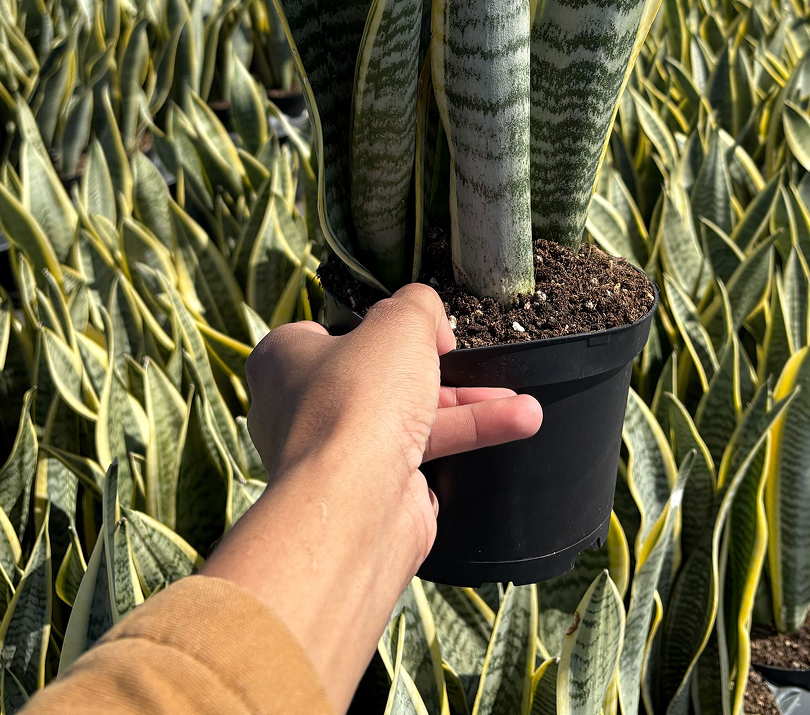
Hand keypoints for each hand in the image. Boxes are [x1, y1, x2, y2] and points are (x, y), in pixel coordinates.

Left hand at [202, 284, 541, 711]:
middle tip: (476, 363)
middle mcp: (303, 408)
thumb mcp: (399, 320)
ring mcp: (340, 454)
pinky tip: (516, 423)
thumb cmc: (358, 401)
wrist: (355, 505)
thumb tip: (431, 326)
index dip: (373, 327)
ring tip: (525, 406)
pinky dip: (471, 438)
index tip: (411, 327)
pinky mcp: (375, 491)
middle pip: (382, 376)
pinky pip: (429, 456)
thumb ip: (419, 305)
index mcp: (285, 360)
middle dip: (442, 371)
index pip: (327, 332)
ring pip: (413, 417)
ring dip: (472, 407)